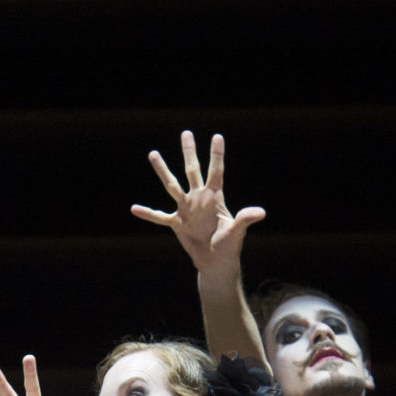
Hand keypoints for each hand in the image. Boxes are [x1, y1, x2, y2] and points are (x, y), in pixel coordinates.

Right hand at [130, 130, 264, 275]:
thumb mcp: (237, 232)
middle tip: (186, 133)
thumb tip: (261, 212)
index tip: (217, 136)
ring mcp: (186, 209)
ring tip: (153, 153)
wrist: (216, 262)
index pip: (216, 172)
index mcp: (215, 198)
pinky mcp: (177, 223)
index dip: (216, 155)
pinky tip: (134, 208)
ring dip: (163, 170)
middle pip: (192, 170)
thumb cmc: (229, 246)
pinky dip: (147, 214)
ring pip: (172, 185)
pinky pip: (159, 217)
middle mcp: (199, 199)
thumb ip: (245, 219)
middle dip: (189, 152)